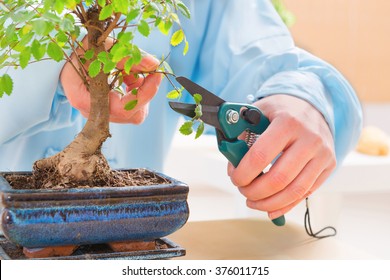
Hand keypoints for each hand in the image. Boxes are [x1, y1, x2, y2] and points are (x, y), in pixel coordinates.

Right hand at [60, 43, 161, 123]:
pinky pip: (129, 108)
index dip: (143, 94)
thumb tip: (154, 64)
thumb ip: (128, 55)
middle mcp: (92, 111)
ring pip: (133, 113)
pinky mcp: (108, 110)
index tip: (156, 75)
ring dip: (140, 91)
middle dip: (144, 93)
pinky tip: (129, 77)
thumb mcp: (105, 47)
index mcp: (83, 99)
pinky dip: (135, 91)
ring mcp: (100, 112)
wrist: (69, 54)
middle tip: (148, 72)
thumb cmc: (84, 50)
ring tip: (133, 72)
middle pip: (130, 115)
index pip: (122, 108)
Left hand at [228, 94, 335, 219]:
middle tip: (243, 191)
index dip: (243, 173)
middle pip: (279, 179)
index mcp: (287, 122)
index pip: (260, 156)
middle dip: (255, 192)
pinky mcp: (329, 165)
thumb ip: (241, 135)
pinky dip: (286, 206)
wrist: (311, 105)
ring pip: (294, 191)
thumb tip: (233, 166)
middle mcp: (309, 138)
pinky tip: (270, 209)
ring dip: (269, 203)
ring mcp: (322, 154)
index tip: (235, 178)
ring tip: (253, 201)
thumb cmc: (279, 111)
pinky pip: (306, 193)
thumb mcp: (257, 112)